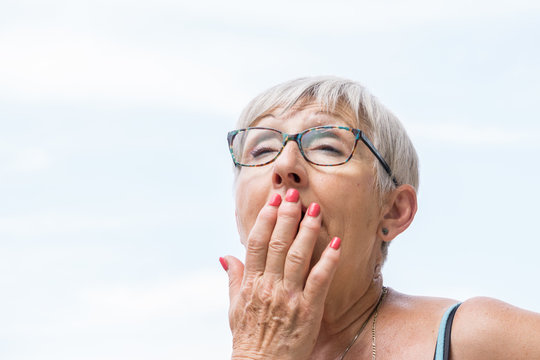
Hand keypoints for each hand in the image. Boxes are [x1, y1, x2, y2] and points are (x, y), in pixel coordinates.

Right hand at [221, 189, 341, 359]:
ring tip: (315, 210)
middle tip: (295, 194)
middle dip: (287, 216)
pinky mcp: (308, 310)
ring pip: (297, 256)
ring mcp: (288, 297)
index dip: (266, 218)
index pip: (256, 242)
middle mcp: (268, 286)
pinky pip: (320, 280)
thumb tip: (226, 256)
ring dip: (307, 231)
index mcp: (250, 283)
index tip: (275, 200)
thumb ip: (233, 279)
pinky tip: (337, 242)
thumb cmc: (248, 338)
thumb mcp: (234, 308)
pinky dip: (329, 260)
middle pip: (277, 243)